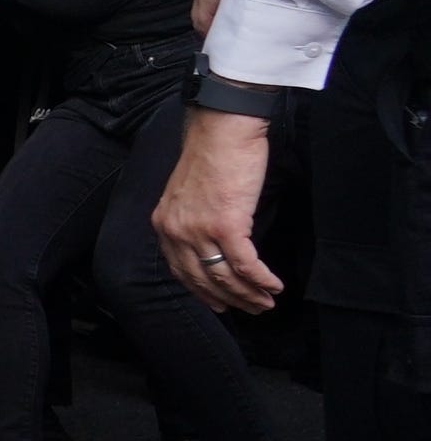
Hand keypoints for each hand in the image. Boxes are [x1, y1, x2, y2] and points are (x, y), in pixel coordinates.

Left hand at [154, 106, 278, 311]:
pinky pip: (244, 264)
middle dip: (229, 299)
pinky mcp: (226, 225)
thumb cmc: (213, 156)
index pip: (180, 270)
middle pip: (202, 279)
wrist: (222, 131)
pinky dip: (261, 279)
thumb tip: (212, 243)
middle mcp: (176, 231)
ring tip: (266, 302)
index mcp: (165, 224)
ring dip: (249, 294)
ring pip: (224, 276)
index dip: (202, 292)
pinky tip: (274, 285)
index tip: (219, 305)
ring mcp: (199, 230)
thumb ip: (193, 220)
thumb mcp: (190, 194)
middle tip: (251, 309)